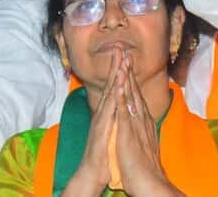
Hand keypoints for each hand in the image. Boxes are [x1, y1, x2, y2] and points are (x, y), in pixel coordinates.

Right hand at [63, 47, 121, 196]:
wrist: (92, 172)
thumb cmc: (103, 152)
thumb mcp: (111, 129)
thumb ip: (114, 116)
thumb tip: (120, 104)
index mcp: (108, 111)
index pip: (116, 86)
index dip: (120, 69)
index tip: (124, 53)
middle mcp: (104, 112)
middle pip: (112, 84)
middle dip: (116, 65)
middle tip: (120, 46)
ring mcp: (102, 119)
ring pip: (110, 93)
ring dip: (115, 75)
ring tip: (120, 59)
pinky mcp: (102, 128)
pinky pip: (110, 110)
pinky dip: (115, 96)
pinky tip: (119, 86)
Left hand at [116, 53, 181, 196]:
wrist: (150, 183)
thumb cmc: (144, 168)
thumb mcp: (143, 144)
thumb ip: (141, 132)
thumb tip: (140, 124)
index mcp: (142, 122)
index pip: (136, 96)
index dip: (131, 79)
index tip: (127, 63)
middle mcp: (141, 120)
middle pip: (134, 91)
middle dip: (128, 71)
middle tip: (124, 52)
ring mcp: (136, 126)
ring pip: (131, 97)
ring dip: (126, 78)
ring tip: (122, 60)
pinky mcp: (130, 134)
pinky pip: (125, 112)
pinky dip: (122, 98)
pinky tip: (119, 85)